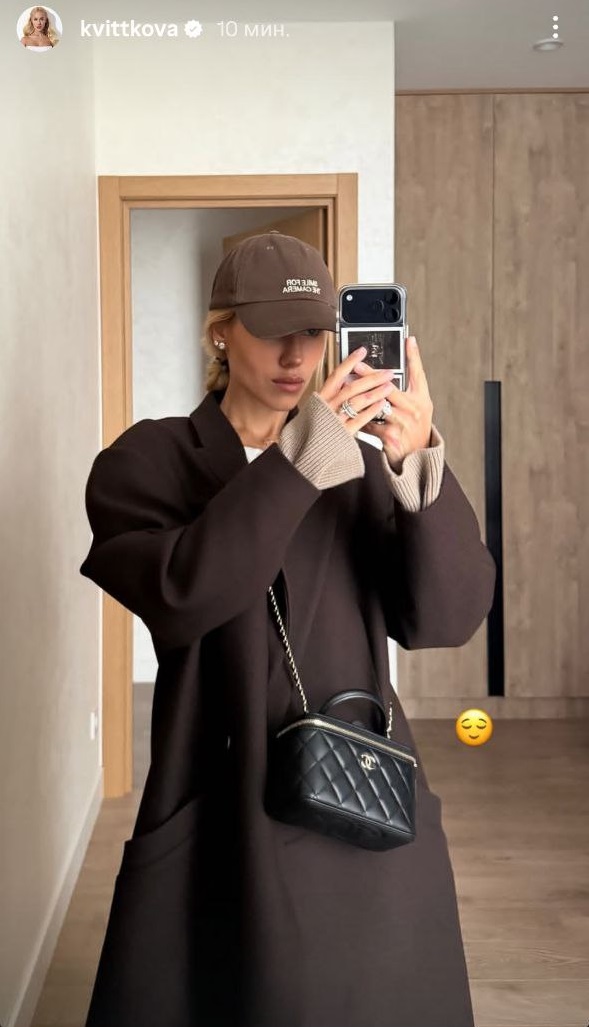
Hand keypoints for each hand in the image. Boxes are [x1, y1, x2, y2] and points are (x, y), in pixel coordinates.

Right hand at [319, 347, 398, 434]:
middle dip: (371, 377)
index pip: (336, 375)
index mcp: (321, 398)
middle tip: (387, 372)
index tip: (362, 352)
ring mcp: (334, 419)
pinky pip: (358, 420)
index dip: (350, 362)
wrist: (307, 453)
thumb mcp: (317, 409)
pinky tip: (381, 405)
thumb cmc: (312, 431)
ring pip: (356, 401)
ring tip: (389, 386)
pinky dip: (370, 411)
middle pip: (351, 387)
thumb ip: (331, 397)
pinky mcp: (342, 433)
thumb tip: (345, 382)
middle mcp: (327, 406)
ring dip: (375, 392)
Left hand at [361, 336, 433, 470]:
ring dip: (360, 397)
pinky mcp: (391, 437)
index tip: (408, 339)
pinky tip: (350, 415)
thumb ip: (406, 391)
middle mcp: (415, 409)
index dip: (413, 355)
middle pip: (390, 387)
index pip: (418, 373)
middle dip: (371, 375)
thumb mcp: (417, 409)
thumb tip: (390, 373)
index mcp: (422, 399)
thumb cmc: (414, 430)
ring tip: (347, 388)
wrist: (416, 459)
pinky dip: (360, 419)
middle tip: (356, 365)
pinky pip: (370, 424)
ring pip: (377, 405)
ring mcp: (403, 423)